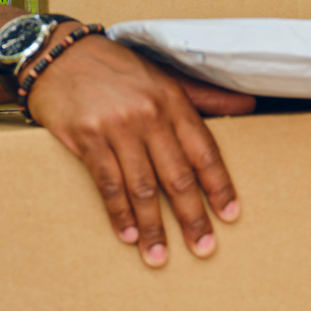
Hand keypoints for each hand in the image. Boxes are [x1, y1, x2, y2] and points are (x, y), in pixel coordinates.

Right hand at [25, 35, 254, 266]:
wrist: (60, 54)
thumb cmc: (117, 68)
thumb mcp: (164, 76)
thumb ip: (205, 97)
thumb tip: (250, 107)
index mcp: (172, 100)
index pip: (203, 150)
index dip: (219, 185)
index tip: (230, 215)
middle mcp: (148, 115)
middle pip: (176, 176)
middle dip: (191, 216)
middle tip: (202, 248)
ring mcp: (116, 127)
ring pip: (142, 186)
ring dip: (152, 226)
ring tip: (160, 256)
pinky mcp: (87, 137)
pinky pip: (107, 183)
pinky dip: (119, 213)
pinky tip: (128, 235)